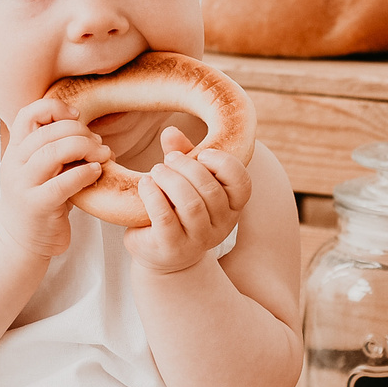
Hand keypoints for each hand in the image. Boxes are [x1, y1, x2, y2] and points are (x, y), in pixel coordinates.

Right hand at [0, 98, 109, 260]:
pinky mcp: (37, 206)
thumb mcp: (42, 171)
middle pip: (47, 132)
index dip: (55, 108)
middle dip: (80, 132)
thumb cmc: (40, 201)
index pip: (27, 114)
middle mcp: (15, 164)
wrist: (19, 241)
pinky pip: (63, 183)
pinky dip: (84, 173)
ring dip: (85, 148)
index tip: (77, 117)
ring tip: (103, 155)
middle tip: (98, 143)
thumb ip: (56, 151)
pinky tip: (96, 172)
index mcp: (15, 150)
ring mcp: (23, 185)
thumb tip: (94, 135)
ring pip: (53, 152)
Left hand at [124, 127, 250, 274]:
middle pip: (210, 190)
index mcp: (232, 207)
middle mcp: (222, 226)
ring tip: (156, 171)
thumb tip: (170, 132)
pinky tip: (144, 185)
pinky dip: (153, 195)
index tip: (202, 153)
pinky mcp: (172, 248)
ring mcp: (198, 241)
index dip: (224, 164)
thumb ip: (184, 156)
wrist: (162, 254)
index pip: (242, 184)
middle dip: (187, 167)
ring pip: (190, 204)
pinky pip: (165, 218)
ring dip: (170, 180)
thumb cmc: (177, 209)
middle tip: (169, 159)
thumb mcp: (186, 181)